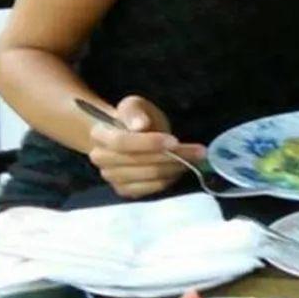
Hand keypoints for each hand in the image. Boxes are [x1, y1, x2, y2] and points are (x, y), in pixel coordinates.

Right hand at [86, 94, 206, 199]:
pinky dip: (169, 179)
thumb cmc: (134, 119)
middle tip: (199, 151)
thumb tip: (140, 125)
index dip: (149, 143)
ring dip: (175, 168)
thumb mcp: (135, 106)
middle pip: (139, 162)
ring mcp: (112, 177)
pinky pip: (151, 188)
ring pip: (149, 176)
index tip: (175, 141)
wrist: (129, 136)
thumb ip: (136, 113)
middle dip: (172, 156)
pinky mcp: (124, 190)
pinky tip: (179, 169)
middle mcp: (101, 159)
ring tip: (193, 158)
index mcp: (99, 135)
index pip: (121, 142)